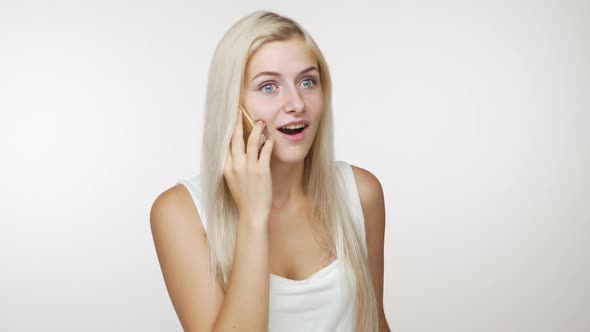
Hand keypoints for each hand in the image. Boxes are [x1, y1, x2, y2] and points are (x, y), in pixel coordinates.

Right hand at [223, 108, 273, 223]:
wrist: (252, 214)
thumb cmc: (243, 197)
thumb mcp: (231, 180)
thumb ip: (232, 165)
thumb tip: (235, 149)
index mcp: (226, 167)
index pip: (225, 144)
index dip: (227, 130)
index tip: (230, 119)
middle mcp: (236, 166)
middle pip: (235, 139)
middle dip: (237, 123)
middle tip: (240, 111)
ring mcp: (249, 168)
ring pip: (252, 142)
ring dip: (257, 130)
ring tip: (261, 122)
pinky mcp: (262, 172)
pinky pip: (265, 152)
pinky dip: (268, 143)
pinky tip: (270, 138)